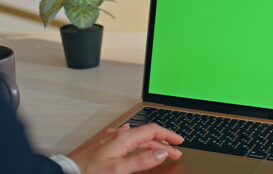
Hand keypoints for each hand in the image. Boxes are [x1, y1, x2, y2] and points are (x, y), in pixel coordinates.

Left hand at [67, 123, 183, 173]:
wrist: (66, 171)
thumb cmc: (89, 171)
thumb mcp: (119, 169)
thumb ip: (142, 160)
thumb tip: (162, 152)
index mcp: (124, 138)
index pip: (153, 131)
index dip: (168, 136)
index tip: (179, 142)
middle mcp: (118, 134)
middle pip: (147, 134)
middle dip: (163, 142)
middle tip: (174, 151)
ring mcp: (110, 137)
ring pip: (137, 136)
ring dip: (151, 142)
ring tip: (160, 150)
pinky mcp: (104, 141)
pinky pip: (126, 137)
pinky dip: (137, 141)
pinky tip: (134, 141)